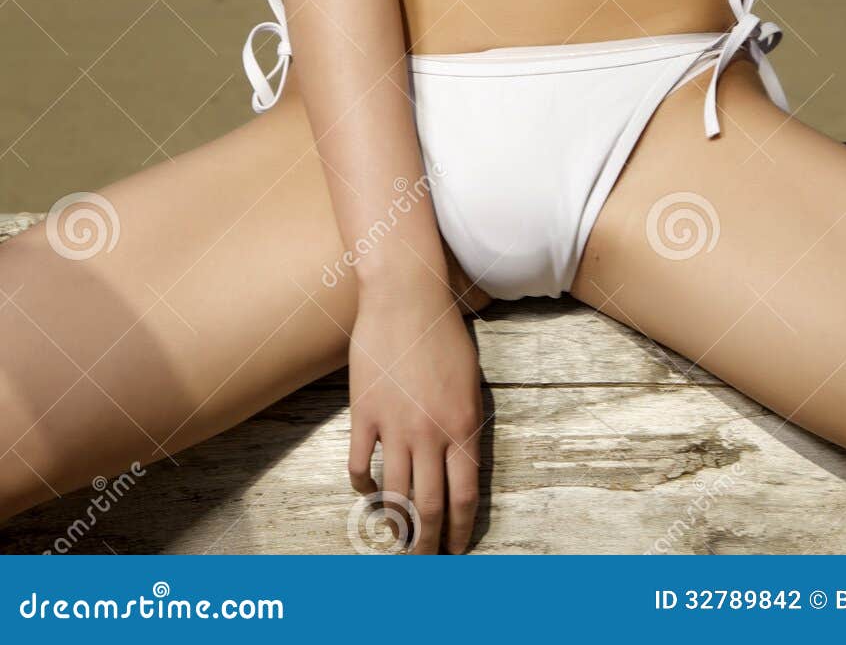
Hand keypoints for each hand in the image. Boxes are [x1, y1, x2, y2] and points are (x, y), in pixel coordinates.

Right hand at [347, 269, 482, 553]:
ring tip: (397, 541)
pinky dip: (364, 489)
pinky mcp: (363, 414)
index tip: (455, 551)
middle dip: (428, 543)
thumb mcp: (471, 381)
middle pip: (429, 507)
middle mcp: (430, 433)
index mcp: (463, 425)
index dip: (458, 531)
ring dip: (397, 526)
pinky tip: (369, 493)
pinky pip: (361, 467)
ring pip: (395, 496)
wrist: (406, 297)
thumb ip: (466, 424)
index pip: (464, 497)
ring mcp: (394, 426)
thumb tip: (460, 466)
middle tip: (424, 562)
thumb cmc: (444, 333)